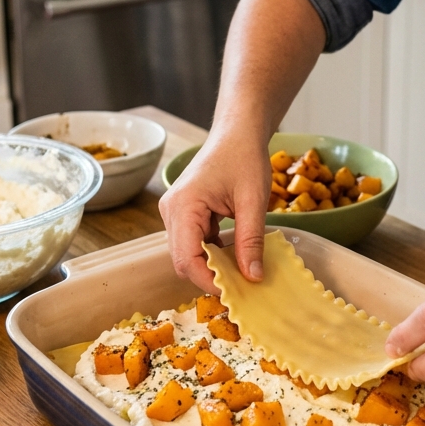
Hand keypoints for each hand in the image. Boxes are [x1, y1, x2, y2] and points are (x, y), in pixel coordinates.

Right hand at [159, 131, 269, 291]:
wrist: (238, 133)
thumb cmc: (245, 158)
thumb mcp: (253, 201)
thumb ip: (251, 240)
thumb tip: (253, 277)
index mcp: (183, 206)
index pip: (187, 258)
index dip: (208, 281)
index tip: (235, 293)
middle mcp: (171, 211)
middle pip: (183, 260)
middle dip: (209, 277)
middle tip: (241, 287)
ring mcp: (175, 212)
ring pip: (187, 253)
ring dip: (211, 266)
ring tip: (240, 274)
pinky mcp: (184, 213)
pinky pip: (193, 242)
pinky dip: (212, 253)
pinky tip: (233, 256)